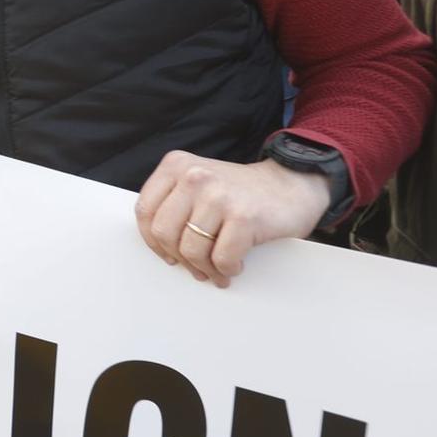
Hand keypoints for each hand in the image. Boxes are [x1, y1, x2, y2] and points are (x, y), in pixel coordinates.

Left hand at [133, 152, 331, 286]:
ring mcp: (218, 195)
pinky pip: (221, 258)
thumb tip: (158, 246)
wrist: (291, 184)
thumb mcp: (198, 183)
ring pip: (191, 250)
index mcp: (176, 165)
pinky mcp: (244, 217)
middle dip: (179, 258)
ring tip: (216, 271)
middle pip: (164, 233)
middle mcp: (194, 176)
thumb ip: (173, 202)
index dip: (153, 241)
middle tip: (196, 268)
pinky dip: (226, 269)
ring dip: (205, 269)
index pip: (145, 211)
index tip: (167, 254)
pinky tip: (234, 266)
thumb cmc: (240, 192)